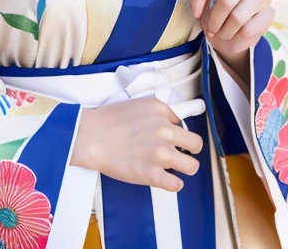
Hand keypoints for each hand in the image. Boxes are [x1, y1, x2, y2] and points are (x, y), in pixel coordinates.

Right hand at [69, 97, 204, 191]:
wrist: (91, 136)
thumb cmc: (109, 120)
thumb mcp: (140, 104)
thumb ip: (160, 113)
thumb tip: (173, 125)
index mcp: (162, 111)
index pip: (184, 124)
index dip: (178, 133)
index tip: (171, 139)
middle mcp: (165, 131)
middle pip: (196, 145)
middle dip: (190, 150)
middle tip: (180, 154)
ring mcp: (160, 154)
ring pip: (192, 166)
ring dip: (185, 167)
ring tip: (175, 168)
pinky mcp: (152, 174)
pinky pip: (177, 185)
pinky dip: (173, 184)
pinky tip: (166, 179)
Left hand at [190, 0, 274, 59]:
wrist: (236, 31)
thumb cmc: (219, 12)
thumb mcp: (206, 1)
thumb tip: (198, 10)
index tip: (196, 13)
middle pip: (226, 0)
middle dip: (214, 20)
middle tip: (211, 30)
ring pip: (238, 18)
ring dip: (225, 32)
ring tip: (222, 34)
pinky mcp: (270, 13)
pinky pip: (248, 30)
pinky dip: (237, 39)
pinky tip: (235, 37)